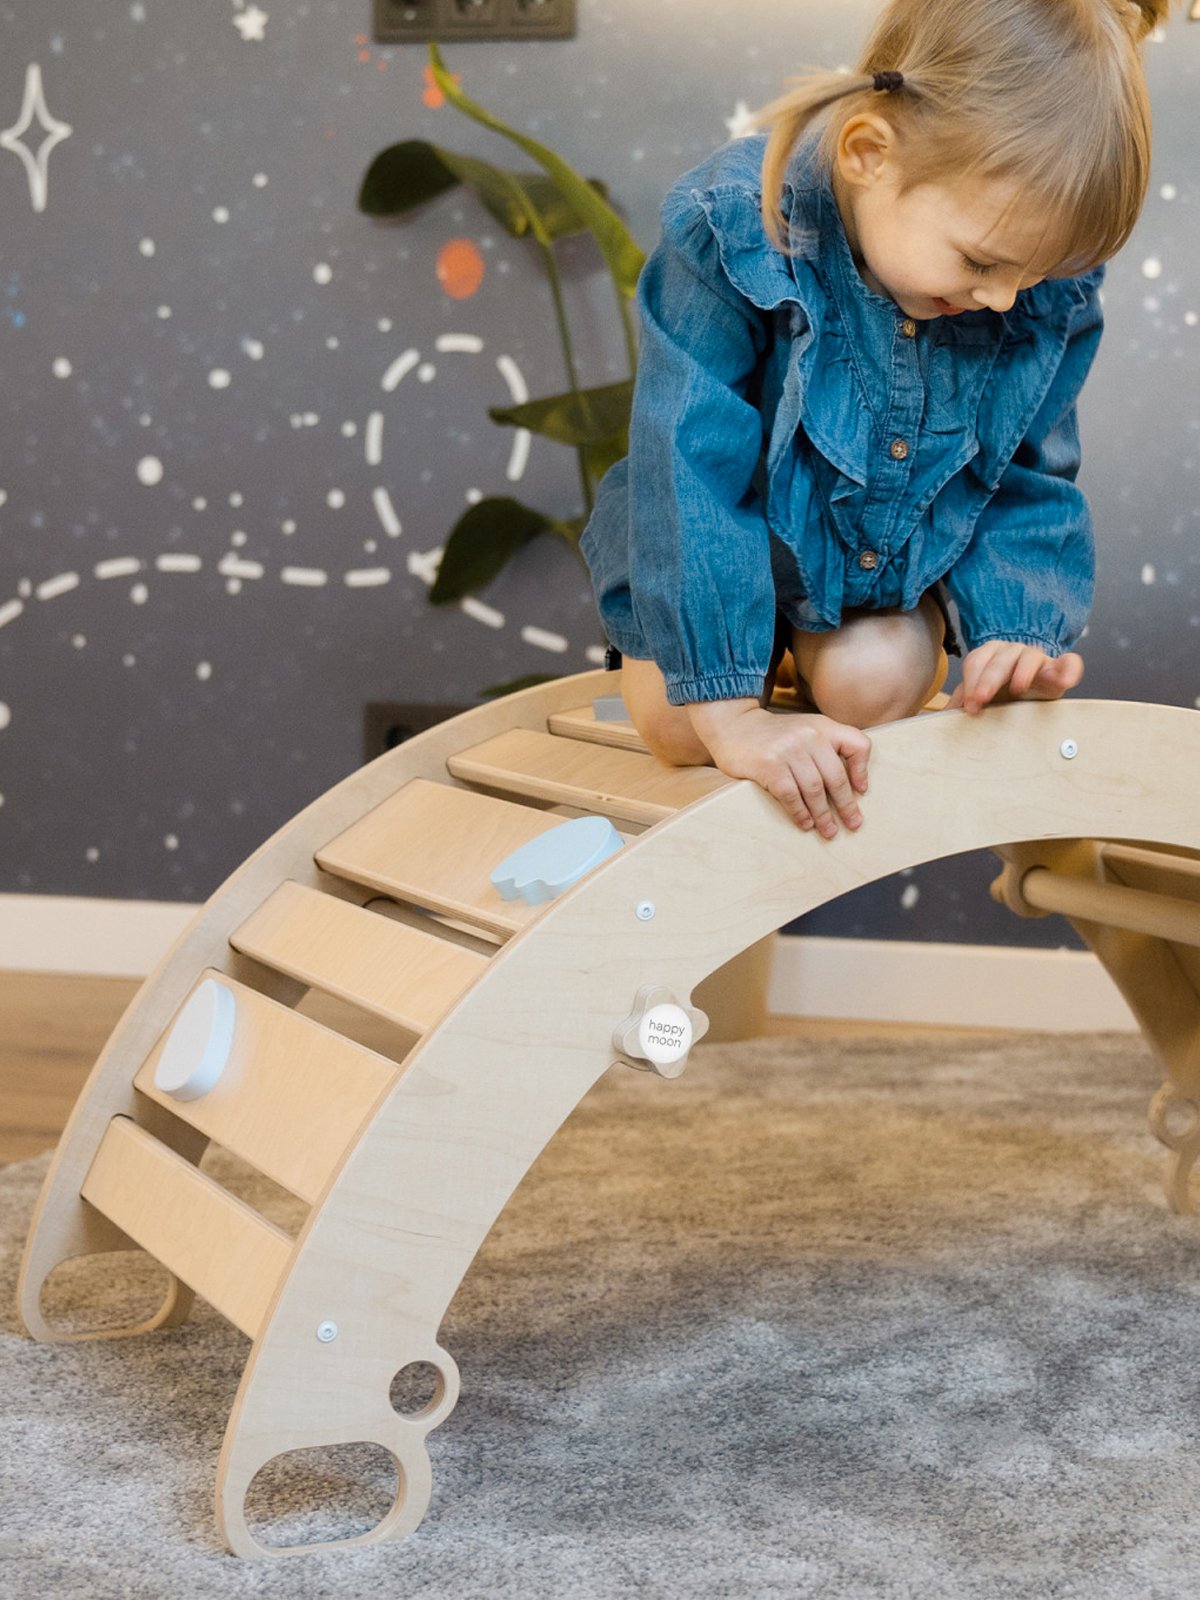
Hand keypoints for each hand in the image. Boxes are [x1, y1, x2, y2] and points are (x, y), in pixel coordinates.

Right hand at [687, 699, 869, 836]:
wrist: (734, 725)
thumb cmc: (773, 735)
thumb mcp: (805, 729)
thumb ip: (825, 747)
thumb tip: (850, 784)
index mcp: (823, 726)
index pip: (857, 744)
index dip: (862, 770)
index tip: (862, 791)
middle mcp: (809, 735)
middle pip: (836, 776)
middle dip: (846, 805)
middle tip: (852, 824)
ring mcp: (788, 750)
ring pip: (814, 789)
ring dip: (823, 815)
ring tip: (828, 831)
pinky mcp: (769, 765)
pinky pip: (790, 795)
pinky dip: (799, 812)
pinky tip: (804, 823)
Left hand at [945, 643, 1083, 714]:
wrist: (1032, 693)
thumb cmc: (1001, 692)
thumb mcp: (982, 695)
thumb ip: (963, 700)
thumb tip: (942, 716)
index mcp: (990, 655)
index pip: (976, 661)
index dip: (971, 682)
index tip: (969, 706)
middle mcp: (1012, 652)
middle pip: (1000, 660)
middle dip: (989, 678)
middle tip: (981, 698)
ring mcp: (1037, 658)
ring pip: (1030, 656)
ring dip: (1023, 671)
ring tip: (1018, 687)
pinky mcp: (1059, 668)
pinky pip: (1068, 662)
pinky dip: (1069, 669)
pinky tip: (1065, 681)